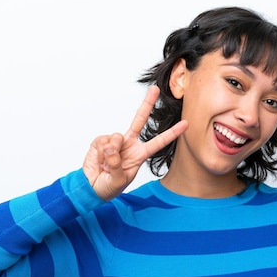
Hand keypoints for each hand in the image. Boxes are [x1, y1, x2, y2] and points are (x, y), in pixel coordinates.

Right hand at [83, 85, 187, 200]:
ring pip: (117, 137)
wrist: (91, 187)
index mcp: (139, 154)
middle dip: (147, 104)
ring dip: (110, 153)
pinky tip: (99, 160)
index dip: (172, 133)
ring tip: (106, 165)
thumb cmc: (109, 186)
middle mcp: (129, 144)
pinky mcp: (101, 141)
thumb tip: (112, 147)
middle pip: (140, 120)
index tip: (186, 124)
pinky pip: (103, 141)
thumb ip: (116, 165)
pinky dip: (100, 152)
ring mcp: (115, 142)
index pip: (159, 142)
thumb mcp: (118, 181)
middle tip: (154, 89)